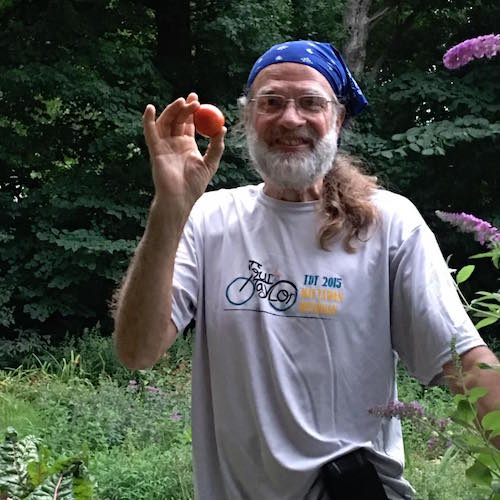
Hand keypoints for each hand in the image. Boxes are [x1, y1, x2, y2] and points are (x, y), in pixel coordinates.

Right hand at [142, 92, 225, 211]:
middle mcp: (174, 143)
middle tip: (194, 100)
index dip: (192, 111)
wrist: (180, 198)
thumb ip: (216, 147)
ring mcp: (164, 145)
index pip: (189, 123)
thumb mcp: (210, 164)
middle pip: (177, 119)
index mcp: (187, 145)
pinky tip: (150, 108)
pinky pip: (150, 132)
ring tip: (182, 103)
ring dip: (172, 110)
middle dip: (184, 108)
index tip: (198, 100)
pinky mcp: (155, 150)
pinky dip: (148, 120)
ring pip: (165, 122)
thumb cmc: (194, 185)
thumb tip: (222, 128)